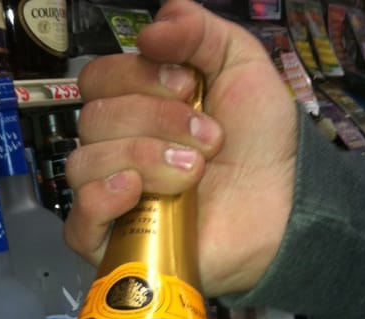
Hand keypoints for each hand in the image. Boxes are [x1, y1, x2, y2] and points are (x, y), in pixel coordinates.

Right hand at [64, 0, 297, 297]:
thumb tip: (149, 28)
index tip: (188, 86)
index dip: (137, 76)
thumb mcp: (241, 65)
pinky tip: (134, 191)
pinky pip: (77, 225)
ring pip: (85, 164)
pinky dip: (98, 201)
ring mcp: (116, 200)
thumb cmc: (263, 141)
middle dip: (155, 121)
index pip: (98, 79)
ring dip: (143, 157)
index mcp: (136, 107)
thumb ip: (198, 30)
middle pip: (93, 119)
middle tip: (209, 140)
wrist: (287, 206)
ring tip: (195, 173)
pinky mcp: (119, 245)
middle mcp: (118, 150)